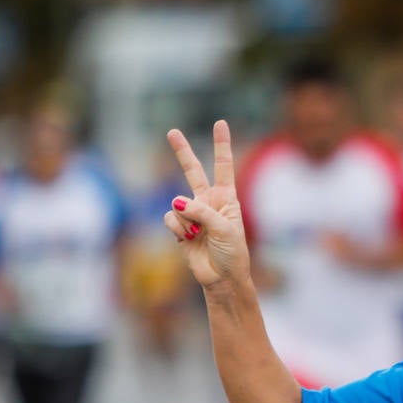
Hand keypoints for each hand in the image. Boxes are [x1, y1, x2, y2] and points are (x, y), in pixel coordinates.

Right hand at [164, 120, 248, 287]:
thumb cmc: (232, 253)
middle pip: (193, 171)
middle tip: (172, 132)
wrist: (222, 278)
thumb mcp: (225, 228)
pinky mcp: (180, 228)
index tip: (220, 123)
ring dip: (186, 219)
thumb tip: (176, 203)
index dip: (222, 145)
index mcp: (227, 198)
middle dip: (182, 152)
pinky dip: (177, 228)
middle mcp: (208, 202)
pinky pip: (170, 218)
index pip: (223, 166)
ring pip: (178, 203)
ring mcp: (192, 214)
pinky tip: (187, 239)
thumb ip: (202, 211)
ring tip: (198, 235)